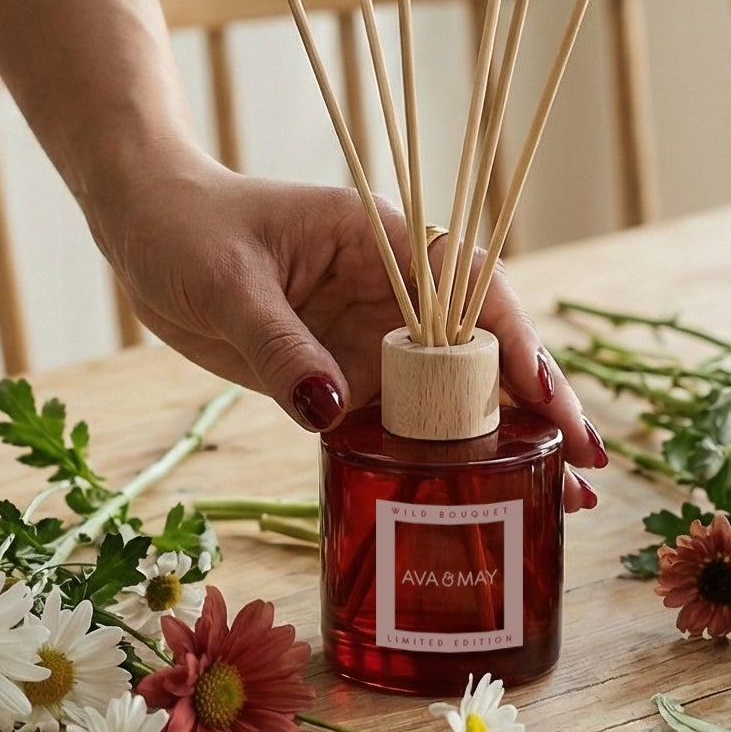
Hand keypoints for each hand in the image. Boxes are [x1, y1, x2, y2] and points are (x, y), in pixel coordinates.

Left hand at [0, 0, 606, 508]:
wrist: (144, 230)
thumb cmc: (186, 230)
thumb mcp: (228, 285)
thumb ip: (280, 347)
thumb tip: (331, 409)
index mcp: (383, 243)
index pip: (470, 292)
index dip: (515, 343)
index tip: (548, 398)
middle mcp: (391, 294)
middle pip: (481, 352)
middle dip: (537, 407)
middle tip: (587, 469)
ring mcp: (370, 338)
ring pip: (451, 396)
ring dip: (502, 445)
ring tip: (560, 501)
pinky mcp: (341, 376)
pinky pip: (398, 423)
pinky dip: (436, 461)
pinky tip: (471, 501)